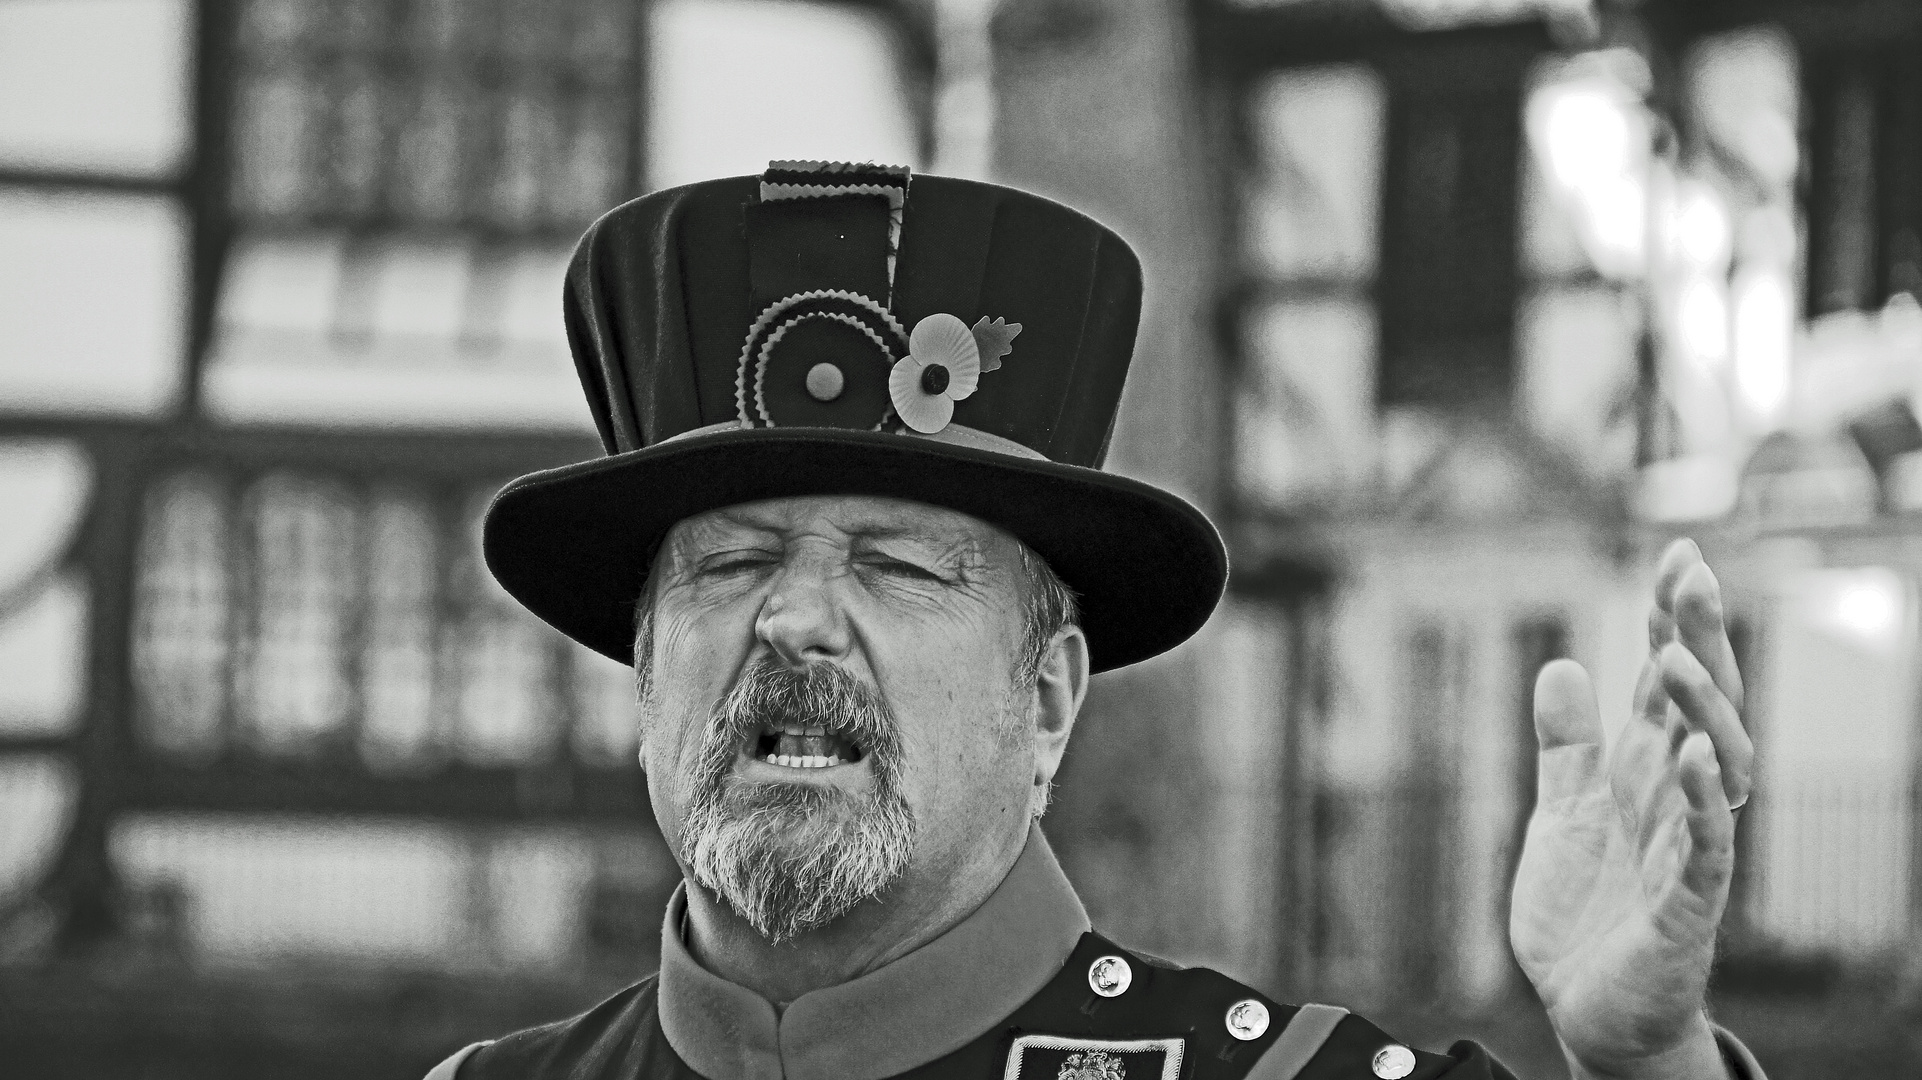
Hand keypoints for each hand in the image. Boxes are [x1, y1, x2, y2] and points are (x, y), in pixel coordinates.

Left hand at [1509, 538, 1754, 1079]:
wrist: (1586, 1009)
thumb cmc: (1586, 912)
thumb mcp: (1561, 812)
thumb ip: (1567, 744)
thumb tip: (1566, 665)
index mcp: (1645, 771)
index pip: (1667, 681)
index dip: (1671, 619)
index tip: (1676, 552)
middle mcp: (1677, 797)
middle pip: (1703, 704)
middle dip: (1699, 640)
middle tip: (1691, 574)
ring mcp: (1688, 846)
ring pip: (1720, 763)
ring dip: (1702, 710)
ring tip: (1675, 659)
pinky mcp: (1689, 902)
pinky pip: (1709, 845)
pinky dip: (1707, 801)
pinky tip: (1701, 758)